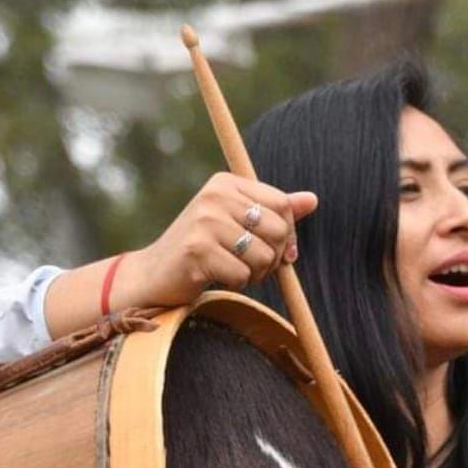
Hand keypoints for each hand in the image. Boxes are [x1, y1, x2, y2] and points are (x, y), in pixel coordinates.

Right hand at [124, 172, 317, 307]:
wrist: (154, 274)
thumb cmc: (202, 250)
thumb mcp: (238, 224)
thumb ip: (274, 212)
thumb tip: (312, 200)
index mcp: (226, 183)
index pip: (282, 204)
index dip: (288, 234)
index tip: (278, 250)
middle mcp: (215, 196)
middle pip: (279, 230)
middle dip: (274, 257)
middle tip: (251, 265)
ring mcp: (205, 222)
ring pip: (264, 256)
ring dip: (255, 274)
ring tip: (232, 270)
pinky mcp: (198, 250)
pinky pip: (243, 275)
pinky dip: (236, 284)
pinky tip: (215, 277)